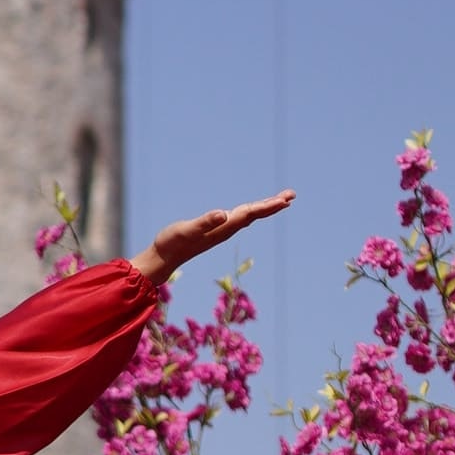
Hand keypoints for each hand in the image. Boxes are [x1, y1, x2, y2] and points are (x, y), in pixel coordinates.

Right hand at [132, 192, 292, 285]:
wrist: (163, 259)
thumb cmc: (172, 243)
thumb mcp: (188, 230)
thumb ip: (205, 222)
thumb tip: (223, 214)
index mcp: (223, 227)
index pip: (250, 214)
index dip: (268, 206)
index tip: (285, 200)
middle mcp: (226, 229)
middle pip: (254, 215)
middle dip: (273, 205)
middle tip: (291, 195)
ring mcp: (221, 231)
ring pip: (249, 217)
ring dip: (265, 208)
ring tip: (281, 201)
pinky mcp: (214, 231)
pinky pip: (239, 219)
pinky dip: (251, 212)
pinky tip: (252, 211)